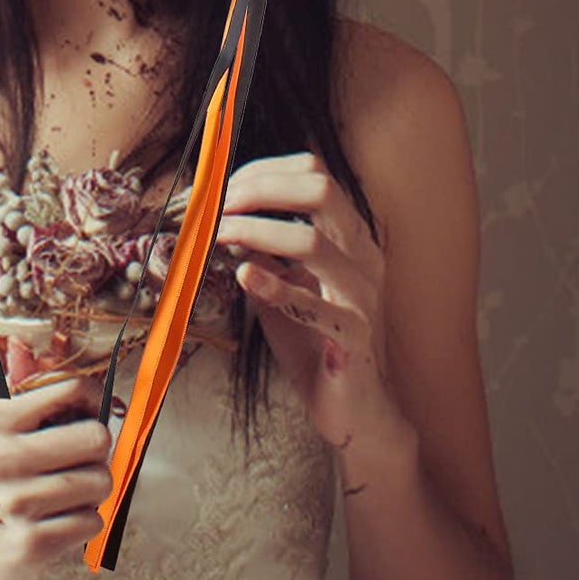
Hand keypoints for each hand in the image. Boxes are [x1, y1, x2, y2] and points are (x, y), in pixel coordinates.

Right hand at [0, 374, 113, 579]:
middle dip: (96, 455)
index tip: (89, 417)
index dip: (93, 403)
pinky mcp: (30, 543)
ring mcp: (15, 501)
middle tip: (77, 466)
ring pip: (100, 481)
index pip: (70, 390)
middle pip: (95, 437)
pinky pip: (90, 521)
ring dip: (90, 494)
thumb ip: (31, 416)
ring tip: (62, 500)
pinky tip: (54, 525)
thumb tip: (96, 403)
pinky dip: (81, 525)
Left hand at [212, 151, 406, 450]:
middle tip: (220, 207)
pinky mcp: (354, 336)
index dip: (264, 172)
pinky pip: (316, 305)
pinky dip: (276, 285)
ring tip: (221, 236)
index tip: (224, 187)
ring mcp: (363, 294)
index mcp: (350, 235)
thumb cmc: (312, 340)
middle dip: (261, 190)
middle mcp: (363, 255)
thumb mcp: (280, 282)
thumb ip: (258, 248)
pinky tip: (244, 275)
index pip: (314, 174)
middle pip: (321, 190)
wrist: (353, 407)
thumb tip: (215, 216)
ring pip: (314, 242)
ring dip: (257, 232)